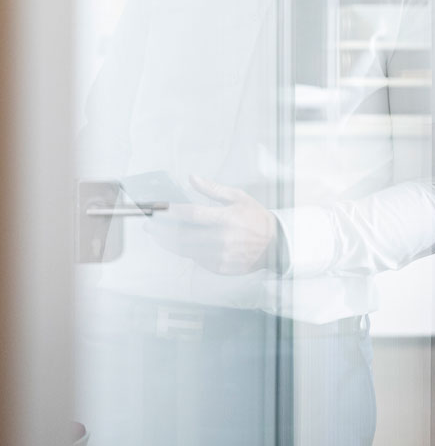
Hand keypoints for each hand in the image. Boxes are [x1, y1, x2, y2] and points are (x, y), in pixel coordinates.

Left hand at [147, 177, 280, 274]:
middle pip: (182, 236)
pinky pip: (196, 259)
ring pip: (185, 250)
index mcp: (226, 218)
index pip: (191, 214)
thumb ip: (213, 189)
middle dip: (161, 231)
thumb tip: (192, 178)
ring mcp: (220, 255)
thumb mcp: (238, 197)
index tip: (157, 209)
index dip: (171, 212)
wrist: (274, 244)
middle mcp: (222, 238)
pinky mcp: (220, 267)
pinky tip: (184, 245)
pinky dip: (188, 252)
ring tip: (159, 236)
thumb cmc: (255, 218)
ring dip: (169, 243)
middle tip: (150, 226)